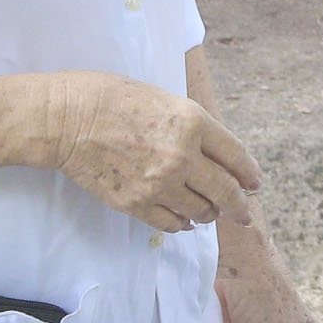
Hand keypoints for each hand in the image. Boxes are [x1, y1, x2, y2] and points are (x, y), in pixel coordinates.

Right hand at [38, 71, 261, 233]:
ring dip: (209, 213)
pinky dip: (183, 224)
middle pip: (225, 190)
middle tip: (244, 212)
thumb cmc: (112, 98)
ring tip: (209, 212)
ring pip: (200, 211)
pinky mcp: (136, 203)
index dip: (249, 172)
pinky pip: (171, 223)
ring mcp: (159, 183)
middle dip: (240, 205)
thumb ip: (193, 127)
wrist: (67, 119)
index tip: (255, 183)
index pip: (236, 155)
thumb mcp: (165, 99)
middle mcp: (182, 155)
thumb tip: (213, 154)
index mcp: (192, 122)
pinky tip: (185, 221)